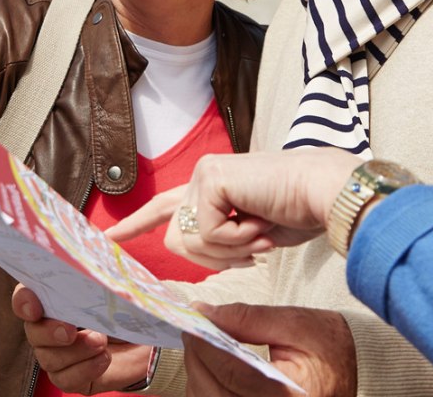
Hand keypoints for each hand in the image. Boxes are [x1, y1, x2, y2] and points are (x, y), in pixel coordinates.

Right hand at [12, 284, 154, 391]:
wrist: (146, 342)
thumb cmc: (126, 311)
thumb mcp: (118, 291)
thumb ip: (104, 283)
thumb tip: (108, 284)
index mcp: (53, 299)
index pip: (24, 298)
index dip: (23, 301)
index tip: (34, 307)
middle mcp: (48, 328)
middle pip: (32, 333)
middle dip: (49, 332)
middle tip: (71, 330)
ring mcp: (57, 356)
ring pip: (49, 359)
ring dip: (76, 351)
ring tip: (101, 342)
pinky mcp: (71, 379)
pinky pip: (65, 381)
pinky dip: (84, 370)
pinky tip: (103, 359)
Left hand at [105, 150, 362, 270]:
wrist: (325, 195)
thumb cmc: (297, 212)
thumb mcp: (249, 234)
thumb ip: (217, 238)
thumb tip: (186, 245)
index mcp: (209, 188)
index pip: (163, 207)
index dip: (135, 224)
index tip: (108, 240)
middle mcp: (201, 178)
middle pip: (175, 242)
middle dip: (214, 258)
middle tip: (255, 246)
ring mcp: (204, 175)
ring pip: (190, 242)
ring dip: (231, 250)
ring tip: (261, 231)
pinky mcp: (211, 179)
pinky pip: (207, 234)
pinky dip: (238, 239)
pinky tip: (261, 220)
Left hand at [184, 303, 355, 396]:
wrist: (356, 373)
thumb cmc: (330, 346)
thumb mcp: (297, 324)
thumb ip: (249, 318)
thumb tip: (204, 313)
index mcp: (293, 395)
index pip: (234, 372)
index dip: (206, 344)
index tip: (192, 319)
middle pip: (213, 393)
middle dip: (196, 359)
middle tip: (194, 330)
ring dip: (197, 375)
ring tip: (203, 348)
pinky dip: (205, 388)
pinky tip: (211, 369)